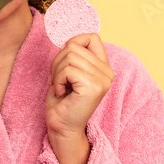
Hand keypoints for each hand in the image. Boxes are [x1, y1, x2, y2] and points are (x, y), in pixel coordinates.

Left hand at [45, 34, 113, 162]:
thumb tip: (67, 36)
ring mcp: (102, 80)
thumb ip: (74, 54)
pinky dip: (58, 80)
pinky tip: (61, 93)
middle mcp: (107, 72)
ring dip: (56, 71)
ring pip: (69, 56)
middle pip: (74, 45)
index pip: (92, 37)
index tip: (64, 61)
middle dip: (57, 60)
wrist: (62, 126)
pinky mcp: (93, 87)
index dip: (73, 42)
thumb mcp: (69, 71)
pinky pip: (67, 69)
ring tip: (59, 86)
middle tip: (57, 79)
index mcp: (104, 67)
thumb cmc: (63, 100)